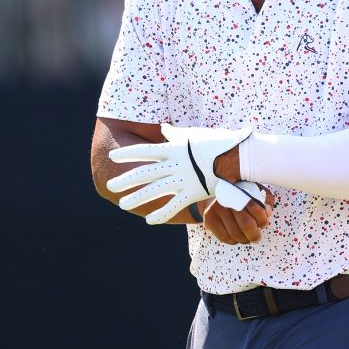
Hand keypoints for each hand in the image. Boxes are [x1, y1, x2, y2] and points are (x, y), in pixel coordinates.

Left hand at [107, 124, 251, 224]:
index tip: (112, 158)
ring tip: (123, 204)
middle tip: (110, 185)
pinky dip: (161, 214)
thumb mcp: (194, 134)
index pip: (145, 151)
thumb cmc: (218, 142)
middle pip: (144, 173)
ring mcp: (183, 179)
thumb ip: (175, 133)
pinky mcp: (193, 193)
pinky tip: (149, 221)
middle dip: (126, 180)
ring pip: (154, 191)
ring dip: (137, 198)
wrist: (238, 157)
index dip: (128, 154)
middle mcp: (175, 164)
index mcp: (174, 148)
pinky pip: (174, 206)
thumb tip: (163, 127)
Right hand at [203, 186, 275, 244]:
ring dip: (245, 239)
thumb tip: (267, 213)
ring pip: (235, 233)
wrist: (215, 190)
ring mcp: (216, 208)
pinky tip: (236, 238)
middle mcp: (228, 198)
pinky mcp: (209, 218)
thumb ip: (266, 199)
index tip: (264, 224)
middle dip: (255, 235)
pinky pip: (224, 237)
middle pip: (246, 224)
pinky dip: (233, 241)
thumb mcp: (256, 190)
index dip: (263, 220)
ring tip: (248, 238)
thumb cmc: (241, 192)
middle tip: (257, 238)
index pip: (256, 209)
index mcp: (242, 190)